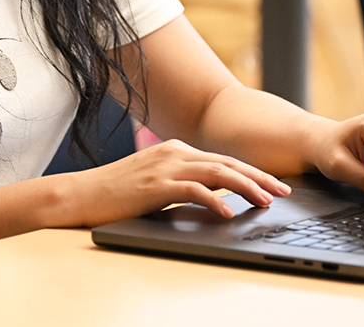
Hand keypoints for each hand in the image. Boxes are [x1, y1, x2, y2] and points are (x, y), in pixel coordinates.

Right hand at [55, 139, 291, 226]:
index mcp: (175, 149)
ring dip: (245, 187)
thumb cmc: (115, 193)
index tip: (273, 185)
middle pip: (227, 162)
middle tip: (283, 191)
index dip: (251, 172)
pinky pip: (193, 190)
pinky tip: (228, 213)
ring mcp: (164, 166)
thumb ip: (182, 184)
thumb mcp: (154, 182)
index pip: (222, 159)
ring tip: (266, 202)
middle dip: (259, 177)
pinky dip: (214, 201)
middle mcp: (173, 152)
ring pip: (216, 173)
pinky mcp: (155, 184)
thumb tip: (215, 199)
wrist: (80, 194)